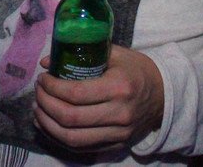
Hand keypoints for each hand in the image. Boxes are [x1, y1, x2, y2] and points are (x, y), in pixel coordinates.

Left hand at [35, 46, 163, 151]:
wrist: (165, 95)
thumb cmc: (137, 70)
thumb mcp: (114, 54)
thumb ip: (82, 54)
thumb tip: (47, 61)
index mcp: (119, 87)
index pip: (75, 94)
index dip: (52, 87)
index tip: (43, 78)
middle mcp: (119, 114)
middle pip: (70, 118)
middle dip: (46, 104)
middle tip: (38, 91)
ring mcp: (118, 134)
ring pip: (72, 138)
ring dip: (48, 125)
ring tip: (38, 109)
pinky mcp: (116, 146)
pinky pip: (81, 148)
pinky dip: (59, 138)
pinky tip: (47, 125)